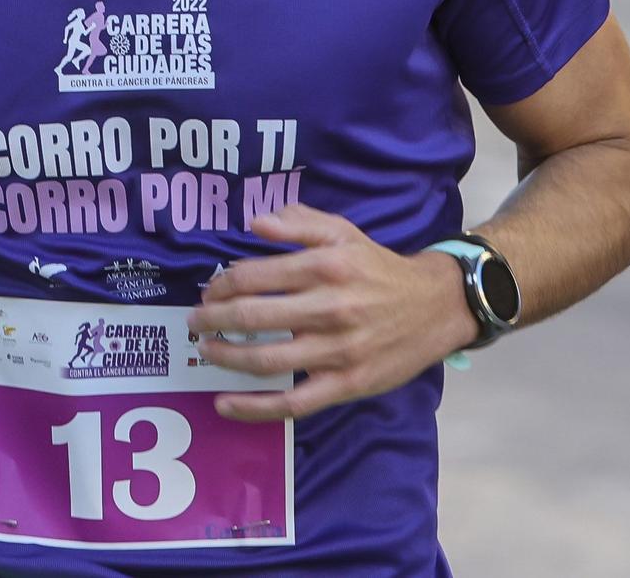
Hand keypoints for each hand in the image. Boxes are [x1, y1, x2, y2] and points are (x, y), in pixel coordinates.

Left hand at [188, 203, 472, 421]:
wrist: (434, 307)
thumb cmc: (378, 269)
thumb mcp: (344, 233)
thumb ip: (300, 223)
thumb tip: (255, 223)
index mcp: (325, 266)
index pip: (255, 276)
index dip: (222, 285)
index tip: (209, 291)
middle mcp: (329, 307)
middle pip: (253, 316)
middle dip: (213, 320)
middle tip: (195, 322)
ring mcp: (337, 350)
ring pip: (267, 359)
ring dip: (226, 356)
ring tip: (206, 351)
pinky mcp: (346, 384)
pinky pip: (292, 403)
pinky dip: (254, 407)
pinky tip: (225, 404)